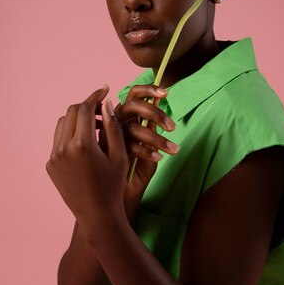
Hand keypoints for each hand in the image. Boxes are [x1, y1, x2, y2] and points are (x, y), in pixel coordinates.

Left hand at [46, 86, 128, 231]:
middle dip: (86, 106)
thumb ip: (113, 127)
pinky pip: (58, 141)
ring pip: (62, 124)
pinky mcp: (50, 165)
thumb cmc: (114, 185)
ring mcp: (54, 157)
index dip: (95, 96)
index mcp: (83, 145)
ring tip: (95, 125)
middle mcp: (64, 149)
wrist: (97, 215)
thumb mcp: (120, 155)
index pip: (85, 109)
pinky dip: (71, 135)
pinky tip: (86, 142)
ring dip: (77, 119)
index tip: (105, 90)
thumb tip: (106, 103)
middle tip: (102, 108)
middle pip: (71, 112)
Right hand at [110, 85, 179, 205]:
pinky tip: (158, 158)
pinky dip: (147, 151)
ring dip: (156, 138)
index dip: (148, 89)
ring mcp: (111, 137)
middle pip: (133, 105)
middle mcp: (116, 123)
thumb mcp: (151, 144)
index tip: (166, 92)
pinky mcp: (110, 152)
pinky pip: (130, 146)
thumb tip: (160, 100)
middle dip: (155, 113)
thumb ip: (153, 125)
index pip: (134, 94)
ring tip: (173, 149)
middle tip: (173, 127)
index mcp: (127, 117)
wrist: (125, 195)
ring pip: (133, 127)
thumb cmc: (138, 169)